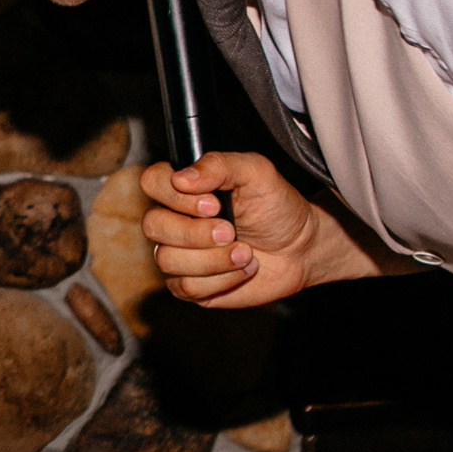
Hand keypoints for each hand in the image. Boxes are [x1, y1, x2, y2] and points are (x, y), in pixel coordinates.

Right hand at [140, 150, 340, 306]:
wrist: (301, 248)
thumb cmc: (277, 207)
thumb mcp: (257, 173)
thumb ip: (219, 165)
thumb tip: (182, 177)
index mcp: (185, 188)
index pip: (151, 182)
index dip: (174, 196)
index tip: (212, 203)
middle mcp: (174, 219)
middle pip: (153, 225)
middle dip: (197, 233)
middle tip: (232, 231)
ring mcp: (179, 253)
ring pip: (168, 260)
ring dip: (214, 259)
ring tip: (245, 252)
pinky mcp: (190, 285)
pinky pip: (186, 287)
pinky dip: (221, 279)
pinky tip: (240, 270)